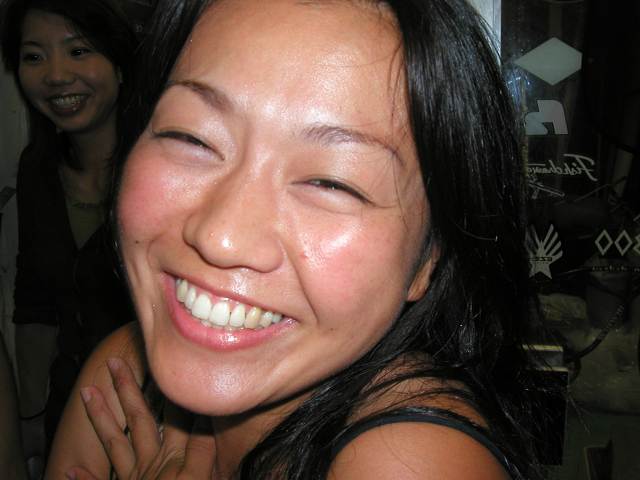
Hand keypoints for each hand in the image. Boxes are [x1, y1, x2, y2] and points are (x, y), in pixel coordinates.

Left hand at [67, 357, 215, 478]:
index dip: (189, 399)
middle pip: (144, 420)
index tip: (186, 375)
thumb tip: (221, 448)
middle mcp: (158, 467)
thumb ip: (214, 466)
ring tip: (88, 392)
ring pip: (117, 440)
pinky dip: (85, 479)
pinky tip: (71, 470)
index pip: (191, 424)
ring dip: (101, 416)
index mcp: (185, 468)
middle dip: (130, 390)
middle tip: (115, 363)